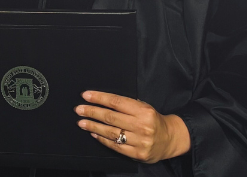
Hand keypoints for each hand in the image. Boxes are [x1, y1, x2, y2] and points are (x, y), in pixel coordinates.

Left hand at [75, 91, 190, 163]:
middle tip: (78, 109)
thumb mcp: (143, 107)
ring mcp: (140, 141)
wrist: (170, 139)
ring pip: (111, 133)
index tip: (85, 96)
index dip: (99, 98)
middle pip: (110, 117)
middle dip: (92, 112)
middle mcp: (142, 126)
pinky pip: (115, 146)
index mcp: (144, 111)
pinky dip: (102, 139)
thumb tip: (99, 101)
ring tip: (81, 122)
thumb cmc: (152, 119)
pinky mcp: (137, 154)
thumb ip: (125, 105)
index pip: (116, 102)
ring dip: (93, 126)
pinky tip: (93, 133)